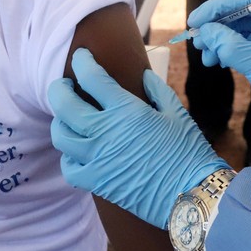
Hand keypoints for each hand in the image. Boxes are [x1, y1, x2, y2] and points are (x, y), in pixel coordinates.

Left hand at [49, 49, 227, 228]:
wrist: (191, 193)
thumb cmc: (188, 152)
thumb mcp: (176, 113)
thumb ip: (156, 90)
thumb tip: (143, 76)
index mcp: (126, 110)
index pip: (92, 77)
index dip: (82, 62)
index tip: (81, 57)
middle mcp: (105, 132)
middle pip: (64, 103)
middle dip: (59, 88)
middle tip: (64, 84)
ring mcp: (97, 158)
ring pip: (61, 135)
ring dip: (60, 121)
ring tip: (67, 117)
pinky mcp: (97, 182)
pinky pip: (68, 167)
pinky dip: (68, 157)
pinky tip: (77, 151)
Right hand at [188, 0, 250, 157]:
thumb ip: (229, 45)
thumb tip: (204, 31)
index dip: (216, 8)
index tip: (194, 20)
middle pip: (240, 11)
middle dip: (216, 26)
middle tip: (196, 40)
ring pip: (238, 27)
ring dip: (218, 40)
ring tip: (204, 55)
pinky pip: (242, 41)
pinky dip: (226, 49)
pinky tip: (213, 60)